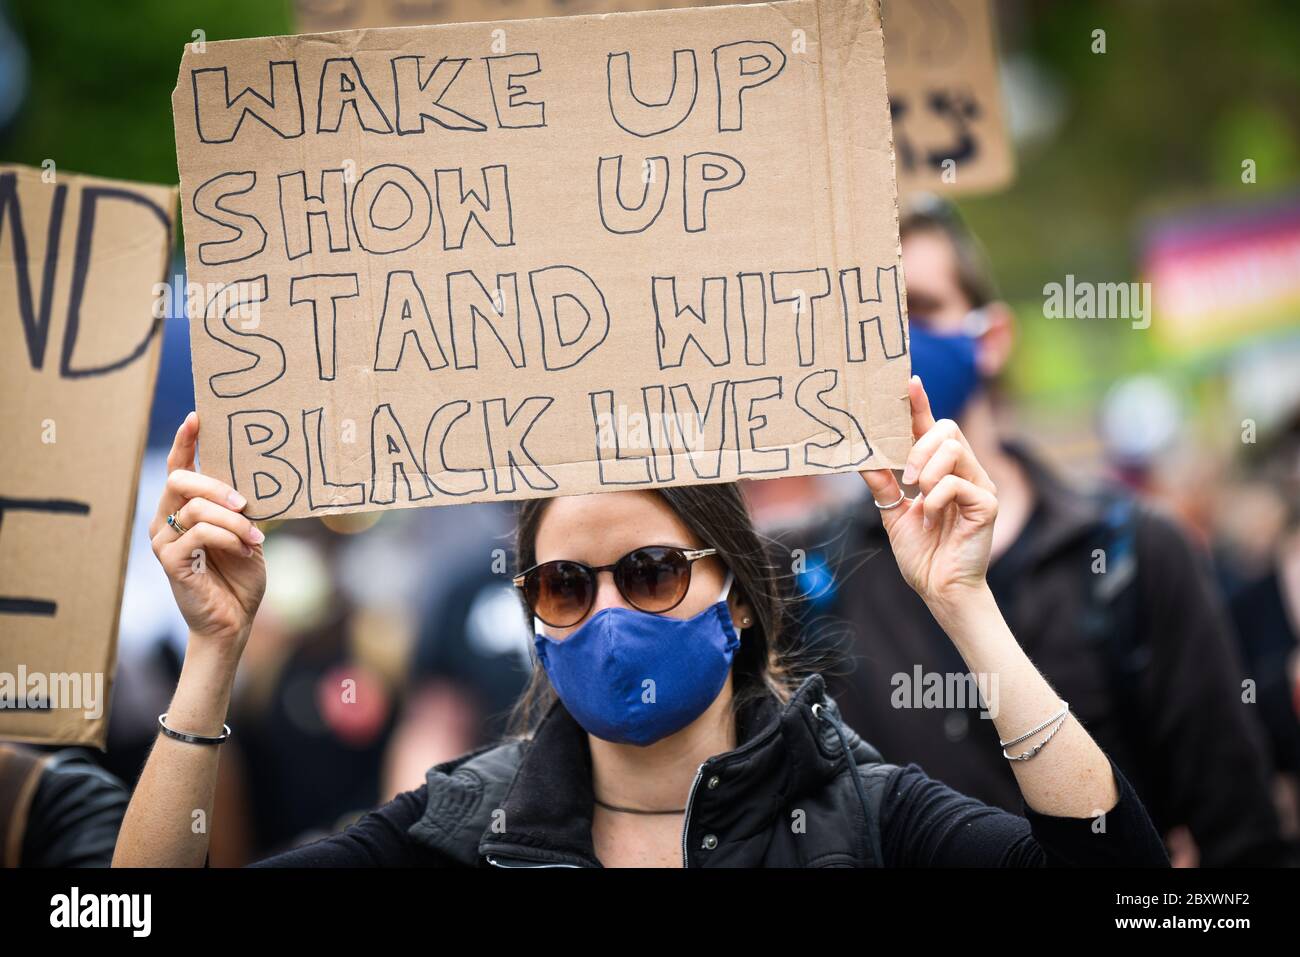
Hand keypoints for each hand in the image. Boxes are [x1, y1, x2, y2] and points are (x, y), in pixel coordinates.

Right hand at [149, 412, 266, 651]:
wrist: (234, 621)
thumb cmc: (241, 576)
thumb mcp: (247, 533)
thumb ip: (241, 508)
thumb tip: (255, 480)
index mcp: (183, 509)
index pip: (179, 467)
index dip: (186, 441)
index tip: (198, 416)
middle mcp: (166, 519)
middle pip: (181, 480)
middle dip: (217, 485)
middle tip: (245, 502)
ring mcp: (163, 540)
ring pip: (195, 507)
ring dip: (233, 520)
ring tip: (255, 537)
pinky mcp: (170, 560)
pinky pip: (199, 533)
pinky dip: (228, 537)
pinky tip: (244, 550)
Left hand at [860, 376, 996, 618]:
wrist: (939, 590)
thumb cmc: (922, 553)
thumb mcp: (892, 513)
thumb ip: (882, 483)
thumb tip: (861, 455)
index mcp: (941, 471)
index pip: (931, 428)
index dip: (919, 404)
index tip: (908, 380)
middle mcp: (964, 472)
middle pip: (947, 428)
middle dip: (920, 445)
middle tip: (905, 477)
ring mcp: (979, 486)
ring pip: (954, 448)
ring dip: (927, 470)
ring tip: (918, 496)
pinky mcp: (987, 504)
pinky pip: (958, 482)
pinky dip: (936, 497)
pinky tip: (931, 516)